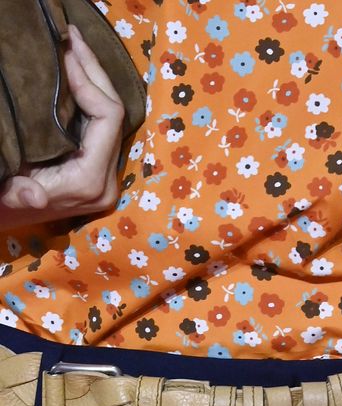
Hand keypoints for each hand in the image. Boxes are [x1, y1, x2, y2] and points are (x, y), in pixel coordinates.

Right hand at [0, 24, 124, 226]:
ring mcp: (107, 173)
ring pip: (112, 115)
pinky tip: (73, 71)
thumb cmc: (8, 201)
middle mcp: (108, 179)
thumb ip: (21, 193)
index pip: (109, 117)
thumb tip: (32, 198)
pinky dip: (89, 93)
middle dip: (94, 70)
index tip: (64, 54)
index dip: (90, 80)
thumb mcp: (10, 193)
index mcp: (91, 180)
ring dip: (92, 78)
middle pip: (115, 112)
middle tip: (70, 37)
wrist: (13, 218)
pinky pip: (103, 122)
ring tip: (71, 46)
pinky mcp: (101, 167)